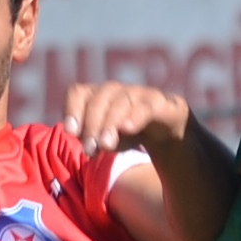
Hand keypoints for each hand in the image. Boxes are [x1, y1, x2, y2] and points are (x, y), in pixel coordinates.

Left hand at [64, 82, 192, 155]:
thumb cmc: (131, 134)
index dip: (72, 109)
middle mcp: (118, 91)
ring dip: (109, 124)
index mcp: (99, 96)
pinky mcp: (163, 104)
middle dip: (91, 125)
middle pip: (99, 99)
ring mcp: (141, 94)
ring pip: (121, 102)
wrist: (170, 133)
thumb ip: (96, 142)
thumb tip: (89, 145)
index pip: (80, 93)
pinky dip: (135, 117)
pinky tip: (127, 129)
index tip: (70, 131)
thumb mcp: (110, 141)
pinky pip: (147, 107)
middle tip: (89, 149)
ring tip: (105, 146)